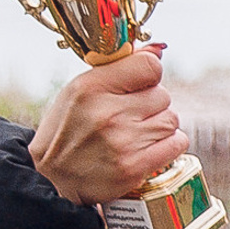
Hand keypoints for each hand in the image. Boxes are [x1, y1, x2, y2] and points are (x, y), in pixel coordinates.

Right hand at [28, 48, 183, 203]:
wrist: (53, 178)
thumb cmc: (69, 130)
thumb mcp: (81, 90)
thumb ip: (119, 69)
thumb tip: (157, 50)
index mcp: (90, 88)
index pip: (149, 66)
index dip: (148, 75)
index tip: (137, 85)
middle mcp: (108, 113)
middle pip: (163, 95)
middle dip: (151, 104)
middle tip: (129, 116)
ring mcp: (123, 141)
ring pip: (171, 119)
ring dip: (159, 126)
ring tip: (134, 133)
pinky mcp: (135, 167)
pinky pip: (177, 143)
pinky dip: (168, 145)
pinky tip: (147, 147)